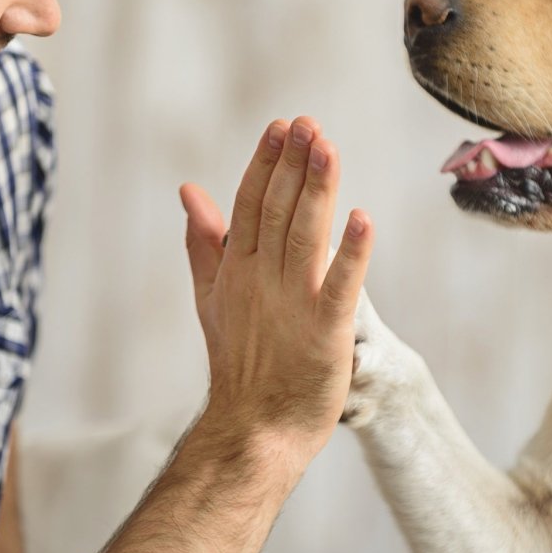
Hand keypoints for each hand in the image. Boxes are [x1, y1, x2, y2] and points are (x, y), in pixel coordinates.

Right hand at [179, 117, 373, 460]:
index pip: (250, 204)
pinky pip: (341, 286)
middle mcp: (262, 280)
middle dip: (293, 164)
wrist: (253, 429)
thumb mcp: (212, 296)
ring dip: (317, 191)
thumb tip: (189, 190)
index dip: (267, 164)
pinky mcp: (326, 332)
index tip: (283, 127)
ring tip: (328, 148)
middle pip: (278, 211)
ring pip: (305, 236)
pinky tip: (362, 218)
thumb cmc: (240, 363)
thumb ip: (204, 242)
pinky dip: (350, 252)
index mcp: (237, 269)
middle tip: (308, 124)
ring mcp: (293, 304)